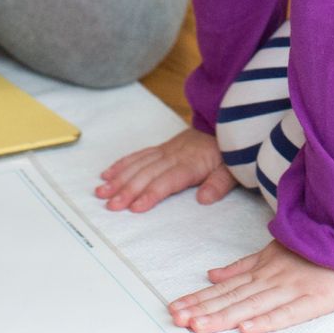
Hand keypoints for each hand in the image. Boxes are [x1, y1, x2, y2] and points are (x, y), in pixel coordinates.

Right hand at [96, 127, 234, 212]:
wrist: (227, 125)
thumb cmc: (228, 153)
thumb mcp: (233, 170)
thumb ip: (219, 185)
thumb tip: (204, 200)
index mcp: (191, 164)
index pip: (167, 181)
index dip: (151, 193)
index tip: (135, 207)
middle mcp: (173, 156)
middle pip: (147, 174)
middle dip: (127, 190)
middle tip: (110, 205)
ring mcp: (165, 150)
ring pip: (138, 164)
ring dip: (118, 178)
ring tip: (101, 192)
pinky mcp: (160, 147)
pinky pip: (138, 155)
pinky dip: (121, 164)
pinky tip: (107, 174)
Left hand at [169, 240, 333, 332]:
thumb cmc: (314, 245)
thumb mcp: (273, 251)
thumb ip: (243, 265)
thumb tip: (211, 275)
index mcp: (262, 269)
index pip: (224, 288)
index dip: (199, 299)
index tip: (174, 309)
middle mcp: (272, 279)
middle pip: (232, 298)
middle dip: (203, 309)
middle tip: (176, 319)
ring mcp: (292, 288)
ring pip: (252, 304)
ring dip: (224, 316)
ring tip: (198, 326)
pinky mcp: (315, 298)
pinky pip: (289, 312)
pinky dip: (268, 320)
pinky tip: (247, 328)